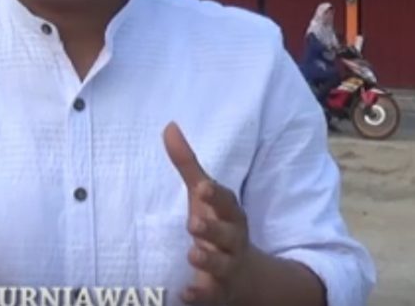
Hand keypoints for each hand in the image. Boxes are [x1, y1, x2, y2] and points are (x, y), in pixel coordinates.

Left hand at [163, 122, 260, 304]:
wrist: (246, 278)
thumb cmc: (217, 227)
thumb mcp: (204, 198)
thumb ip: (187, 165)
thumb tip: (168, 126)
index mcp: (230, 216)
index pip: (227, 203)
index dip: (216, 196)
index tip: (202, 187)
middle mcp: (233, 242)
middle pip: (228, 235)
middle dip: (213, 230)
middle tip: (194, 224)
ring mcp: (228, 269)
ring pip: (222, 267)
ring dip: (209, 261)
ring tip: (193, 254)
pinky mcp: (219, 293)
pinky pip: (211, 296)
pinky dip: (200, 295)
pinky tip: (185, 293)